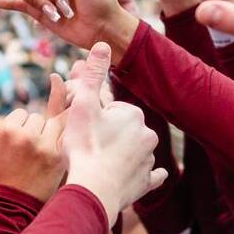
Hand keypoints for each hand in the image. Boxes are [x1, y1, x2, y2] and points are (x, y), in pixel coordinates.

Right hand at [0, 72, 67, 202]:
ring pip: (53, 124)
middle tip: (28, 148)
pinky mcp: (61, 157)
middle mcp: (28, 136)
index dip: (19, 126)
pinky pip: (66, 137)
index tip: (15, 141)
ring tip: (42, 149)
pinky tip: (58, 147)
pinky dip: (62, 141)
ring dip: (49, 133)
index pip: (21, 114)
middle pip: (38, 118)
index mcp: (8, 131)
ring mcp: (47, 146)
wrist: (12, 206)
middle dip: (34, 129)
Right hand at [62, 42, 165, 218]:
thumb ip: (93, 74)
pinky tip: (142, 175)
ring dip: (121, 154)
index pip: (111, 109)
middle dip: (108, 133)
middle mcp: (147, 134)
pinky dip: (145, 175)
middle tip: (87, 144)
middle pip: (122, 129)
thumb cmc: (86, 146)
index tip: (83, 126)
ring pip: (133, 150)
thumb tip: (103, 43)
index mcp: (133, 114)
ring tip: (99, 162)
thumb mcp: (83, 104)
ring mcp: (148, 160)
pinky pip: (150, 175)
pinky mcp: (146, 182)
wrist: (94, 189)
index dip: (94, 116)